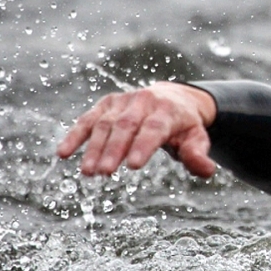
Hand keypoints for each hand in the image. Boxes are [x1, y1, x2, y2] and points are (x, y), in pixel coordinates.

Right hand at [56, 82, 217, 178]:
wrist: (175, 97)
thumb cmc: (185, 125)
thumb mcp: (197, 138)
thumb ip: (198, 154)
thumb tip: (207, 171)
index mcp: (168, 110)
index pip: (155, 128)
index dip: (143, 145)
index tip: (132, 165)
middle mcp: (144, 101)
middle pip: (127, 126)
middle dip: (114, 149)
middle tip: (104, 173)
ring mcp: (123, 101)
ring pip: (106, 123)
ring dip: (94, 148)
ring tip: (88, 173)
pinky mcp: (107, 104)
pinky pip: (89, 119)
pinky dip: (75, 135)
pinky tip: (63, 153)